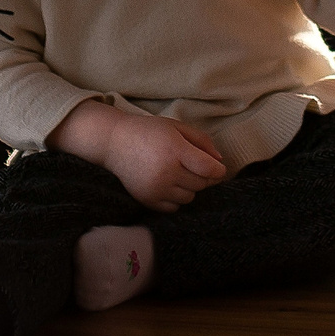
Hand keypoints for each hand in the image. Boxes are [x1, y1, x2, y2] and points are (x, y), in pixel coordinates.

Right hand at [53, 103, 227, 211]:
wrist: (114, 143)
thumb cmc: (148, 131)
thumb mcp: (176, 127)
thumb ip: (202, 141)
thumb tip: (220, 161)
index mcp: (175, 150)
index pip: (208, 169)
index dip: (219, 171)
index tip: (219, 168)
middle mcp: (166, 172)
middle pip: (201, 184)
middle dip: (204, 177)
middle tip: (195, 167)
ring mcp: (156, 188)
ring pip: (189, 198)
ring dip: (190, 188)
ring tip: (179, 174)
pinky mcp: (147, 200)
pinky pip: (174, 208)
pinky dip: (176, 199)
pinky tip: (169, 184)